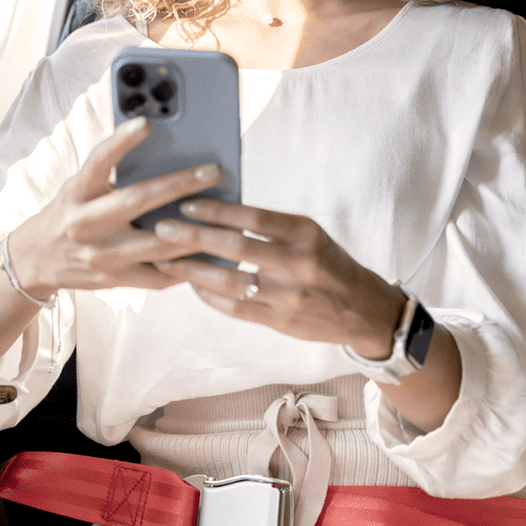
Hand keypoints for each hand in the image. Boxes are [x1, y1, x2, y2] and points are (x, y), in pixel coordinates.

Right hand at [0, 117, 225, 365]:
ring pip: (157, 245)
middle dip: (180, 185)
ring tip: (225, 218)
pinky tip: (209, 252)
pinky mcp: (114, 280)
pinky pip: (159, 275)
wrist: (36, 260)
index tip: (147, 122)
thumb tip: (160, 149)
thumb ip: (110, 173)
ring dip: (195, 231)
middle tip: (213, 171)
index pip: (98, 161)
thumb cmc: (68, 212)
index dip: (121, 141)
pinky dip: (186, 264)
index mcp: (77, 192)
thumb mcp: (79, 187)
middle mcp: (86, 223)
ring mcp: (101, 256)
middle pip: (137, 201)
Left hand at [151, 200, 405, 357]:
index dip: (216, 210)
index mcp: (306, 233)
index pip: (252, 217)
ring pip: (229, 282)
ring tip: (165, 260)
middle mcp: (299, 264)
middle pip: (236, 247)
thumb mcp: (309, 234)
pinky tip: (191, 283)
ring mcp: (289, 297)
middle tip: (161, 229)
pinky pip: (235, 308)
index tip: (185, 203)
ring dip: (192, 270)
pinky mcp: (280, 322)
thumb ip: (269, 226)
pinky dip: (209, 295)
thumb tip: (215, 210)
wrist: (364, 310)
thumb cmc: (328, 262)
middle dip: (193, 237)